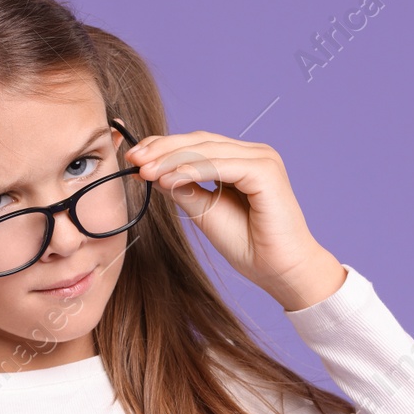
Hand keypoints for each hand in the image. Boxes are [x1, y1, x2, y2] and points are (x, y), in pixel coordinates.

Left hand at [126, 131, 344, 310]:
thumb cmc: (250, 246)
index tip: (134, 157)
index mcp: (241, 160)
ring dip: (172, 160)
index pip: (196, 144)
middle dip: (162, 149)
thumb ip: (184, 189)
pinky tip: (168, 179)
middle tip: (133, 158)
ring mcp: (262, 159)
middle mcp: (254, 154)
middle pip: (200, 141)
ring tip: (145, 171)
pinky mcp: (266, 172)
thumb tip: (153, 173)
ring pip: (207, 150)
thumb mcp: (205, 212)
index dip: (163, 148)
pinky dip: (193, 170)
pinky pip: (222, 166)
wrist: (280, 271)